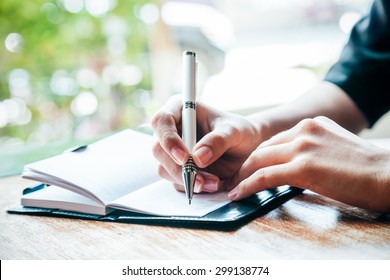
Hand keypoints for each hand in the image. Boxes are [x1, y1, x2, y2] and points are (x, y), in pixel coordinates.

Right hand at [151, 95, 262, 192]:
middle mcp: (172, 130)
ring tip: (214, 183)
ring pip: (164, 168)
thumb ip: (218, 141)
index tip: (184, 157)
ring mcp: (172, 151)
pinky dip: (192, 186)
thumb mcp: (234, 132)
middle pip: (158, 149)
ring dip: (187, 180)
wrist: (246, 150)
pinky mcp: (177, 169)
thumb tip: (198, 157)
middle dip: (177, 167)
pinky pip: (176, 181)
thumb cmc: (239, 132)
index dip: (168, 139)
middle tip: (199, 179)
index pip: (162, 121)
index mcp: (181, 110)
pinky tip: (211, 184)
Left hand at [228, 116, 389, 212]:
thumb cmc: (366, 168)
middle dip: (246, 165)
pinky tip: (239, 193)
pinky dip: (248, 185)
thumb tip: (295, 164)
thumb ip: (313, 148)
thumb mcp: (334, 146)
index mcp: (311, 124)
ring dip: (242, 176)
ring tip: (232, 188)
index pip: (275, 140)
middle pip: (263, 148)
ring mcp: (302, 147)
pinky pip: (265, 176)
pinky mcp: (302, 167)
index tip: (249, 167)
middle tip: (235, 178)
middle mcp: (304, 130)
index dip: (259, 155)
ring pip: (259, 160)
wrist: (388, 175)